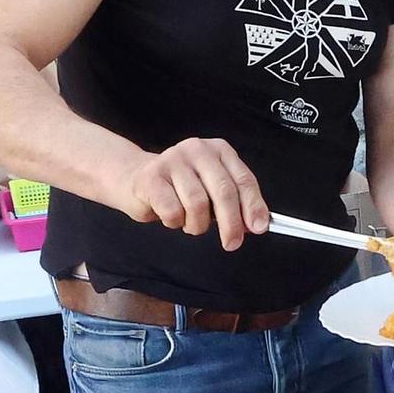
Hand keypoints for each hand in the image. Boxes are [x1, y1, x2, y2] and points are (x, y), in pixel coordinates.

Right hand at [124, 138, 269, 250]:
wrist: (134, 178)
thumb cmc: (179, 188)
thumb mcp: (211, 189)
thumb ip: (234, 203)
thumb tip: (254, 225)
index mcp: (219, 150)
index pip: (243, 180)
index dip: (253, 206)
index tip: (258, 228)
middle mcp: (198, 150)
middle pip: (224, 192)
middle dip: (231, 223)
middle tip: (232, 243)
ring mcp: (173, 160)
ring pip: (198, 204)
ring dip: (197, 224)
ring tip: (190, 224)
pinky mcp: (152, 177)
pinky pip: (173, 211)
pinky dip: (175, 222)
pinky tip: (170, 216)